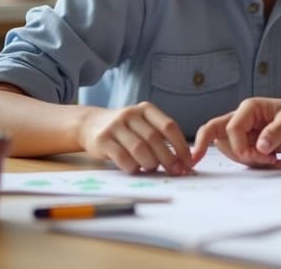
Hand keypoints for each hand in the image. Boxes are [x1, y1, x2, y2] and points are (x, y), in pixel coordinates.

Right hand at [77, 101, 192, 174]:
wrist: (91, 124)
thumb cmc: (126, 129)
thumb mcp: (144, 125)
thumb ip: (161, 138)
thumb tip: (183, 161)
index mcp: (147, 109)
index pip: (169, 126)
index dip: (181, 145)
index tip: (188, 161)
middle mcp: (131, 114)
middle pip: (154, 139)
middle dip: (168, 158)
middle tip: (175, 171)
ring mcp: (115, 126)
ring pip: (139, 148)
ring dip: (150, 163)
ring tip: (152, 168)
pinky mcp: (102, 140)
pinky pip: (122, 157)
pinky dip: (132, 167)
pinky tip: (135, 169)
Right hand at [191, 97, 280, 167]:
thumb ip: (275, 132)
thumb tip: (260, 147)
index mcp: (249, 108)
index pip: (231, 129)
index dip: (240, 146)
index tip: (260, 155)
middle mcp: (242, 119)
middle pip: (221, 139)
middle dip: (239, 155)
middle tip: (264, 159)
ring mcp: (245, 133)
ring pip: (231, 152)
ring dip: (250, 161)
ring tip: (274, 159)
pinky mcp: (250, 144)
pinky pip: (244, 158)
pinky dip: (258, 164)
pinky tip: (276, 161)